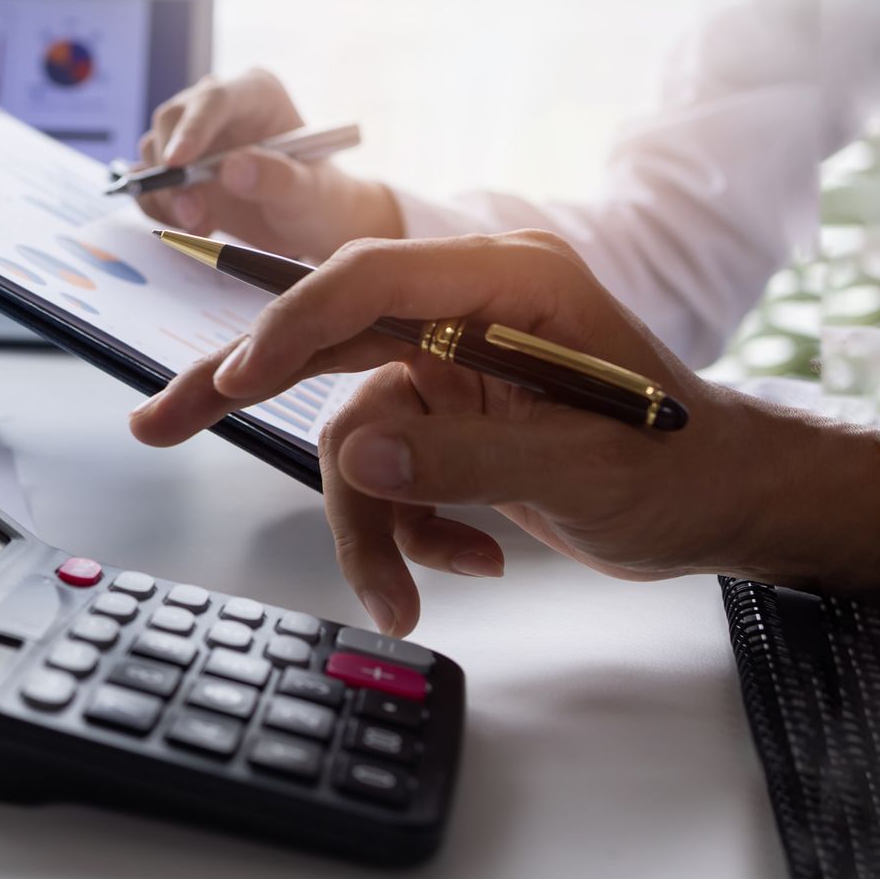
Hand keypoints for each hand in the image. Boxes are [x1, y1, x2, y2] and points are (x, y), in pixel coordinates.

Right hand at [128, 230, 879, 635]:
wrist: (720, 505)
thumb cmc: (682, 469)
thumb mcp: (584, 467)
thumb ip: (465, 457)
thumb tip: (354, 453)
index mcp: (507, 281)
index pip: (368, 281)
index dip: (293, 327)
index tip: (234, 383)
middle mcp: (465, 310)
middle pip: (324, 335)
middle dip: (243, 389)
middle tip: (159, 423)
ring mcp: (448, 362)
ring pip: (349, 430)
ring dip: (366, 523)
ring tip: (404, 597)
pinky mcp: (441, 414)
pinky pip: (381, 468)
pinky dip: (408, 529)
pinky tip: (465, 561)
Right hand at [134, 69, 400, 260]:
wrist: (305, 223)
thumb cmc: (317, 200)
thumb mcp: (309, 194)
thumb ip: (277, 178)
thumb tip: (232, 168)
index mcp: (256, 93)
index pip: (215, 99)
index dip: (192, 128)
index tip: (177, 163)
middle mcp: (218, 107)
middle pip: (172, 121)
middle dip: (172, 170)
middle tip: (192, 214)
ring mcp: (194, 136)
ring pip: (154, 153)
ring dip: (167, 195)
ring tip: (202, 225)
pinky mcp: (177, 168)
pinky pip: (150, 181)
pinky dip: (159, 207)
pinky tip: (193, 225)